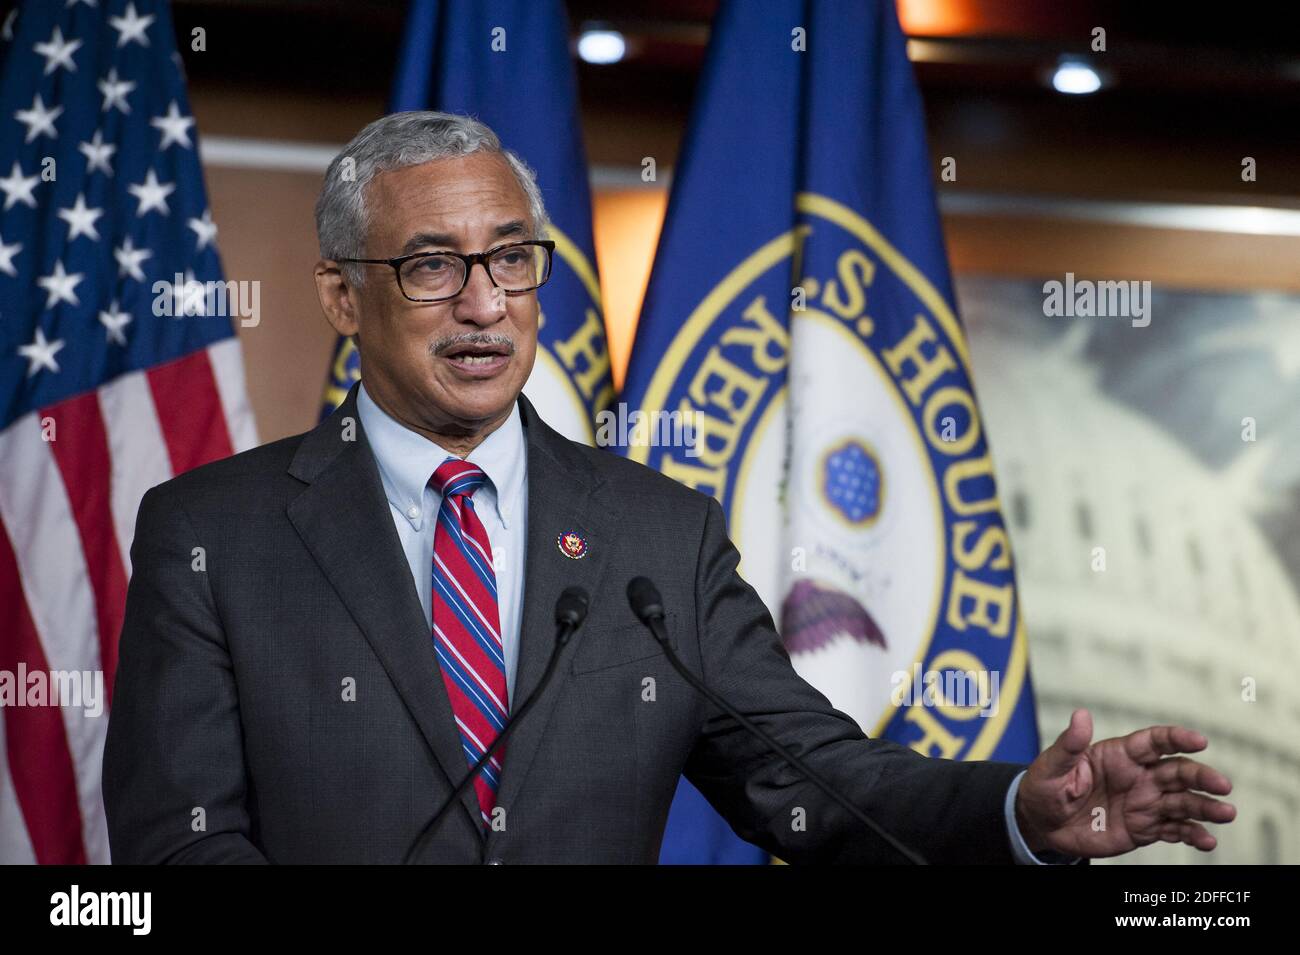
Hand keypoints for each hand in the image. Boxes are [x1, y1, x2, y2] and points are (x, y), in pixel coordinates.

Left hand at [1015, 708, 1235, 858]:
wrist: (1043, 823)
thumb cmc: (1046, 787)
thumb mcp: (1052, 765)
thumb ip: (1069, 744)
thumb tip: (1081, 715)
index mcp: (1119, 755)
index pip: (1154, 742)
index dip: (1177, 738)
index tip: (1199, 741)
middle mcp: (1139, 777)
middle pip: (1177, 772)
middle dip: (1201, 776)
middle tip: (1223, 785)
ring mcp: (1145, 803)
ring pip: (1182, 802)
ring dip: (1206, 807)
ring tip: (1226, 813)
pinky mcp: (1144, 828)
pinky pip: (1173, 830)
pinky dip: (1192, 835)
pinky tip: (1207, 841)